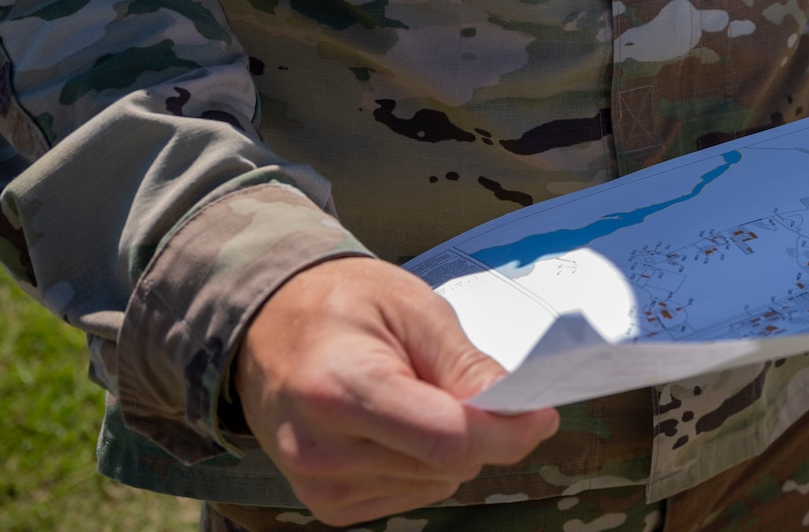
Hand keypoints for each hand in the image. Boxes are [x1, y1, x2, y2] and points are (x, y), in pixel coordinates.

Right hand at [235, 258, 559, 526]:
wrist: (268, 325)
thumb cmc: (341, 304)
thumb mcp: (413, 307)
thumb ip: (464, 364)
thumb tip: (516, 410)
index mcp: (341, 389)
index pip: (447, 440)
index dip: (507, 432)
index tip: (541, 413)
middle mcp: (322, 449)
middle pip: (447, 465)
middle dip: (480, 429)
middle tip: (463, 381)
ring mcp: (319, 484)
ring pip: (437, 483)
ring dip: (449, 446)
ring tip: (411, 393)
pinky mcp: (326, 504)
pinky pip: (412, 493)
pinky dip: (422, 462)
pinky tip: (394, 424)